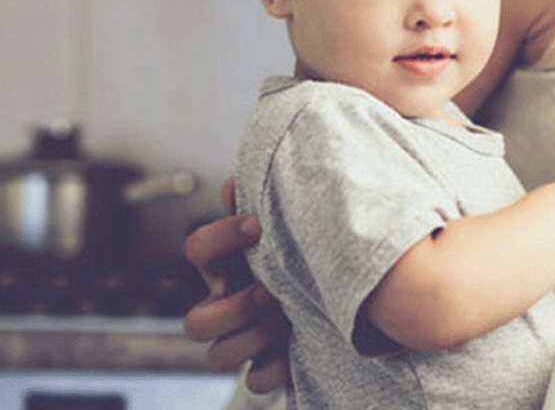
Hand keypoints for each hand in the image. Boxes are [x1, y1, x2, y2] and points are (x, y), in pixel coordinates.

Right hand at [182, 176, 290, 392]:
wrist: (349, 291)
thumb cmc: (305, 251)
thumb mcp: (287, 224)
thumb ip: (261, 201)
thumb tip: (234, 184)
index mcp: (230, 267)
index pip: (198, 249)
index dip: (219, 237)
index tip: (257, 225)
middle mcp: (230, 306)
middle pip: (194, 323)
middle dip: (231, 309)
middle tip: (269, 291)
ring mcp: (247, 339)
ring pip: (218, 356)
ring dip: (250, 338)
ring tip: (285, 318)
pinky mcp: (270, 365)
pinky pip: (255, 381)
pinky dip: (273, 368)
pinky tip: (296, 349)